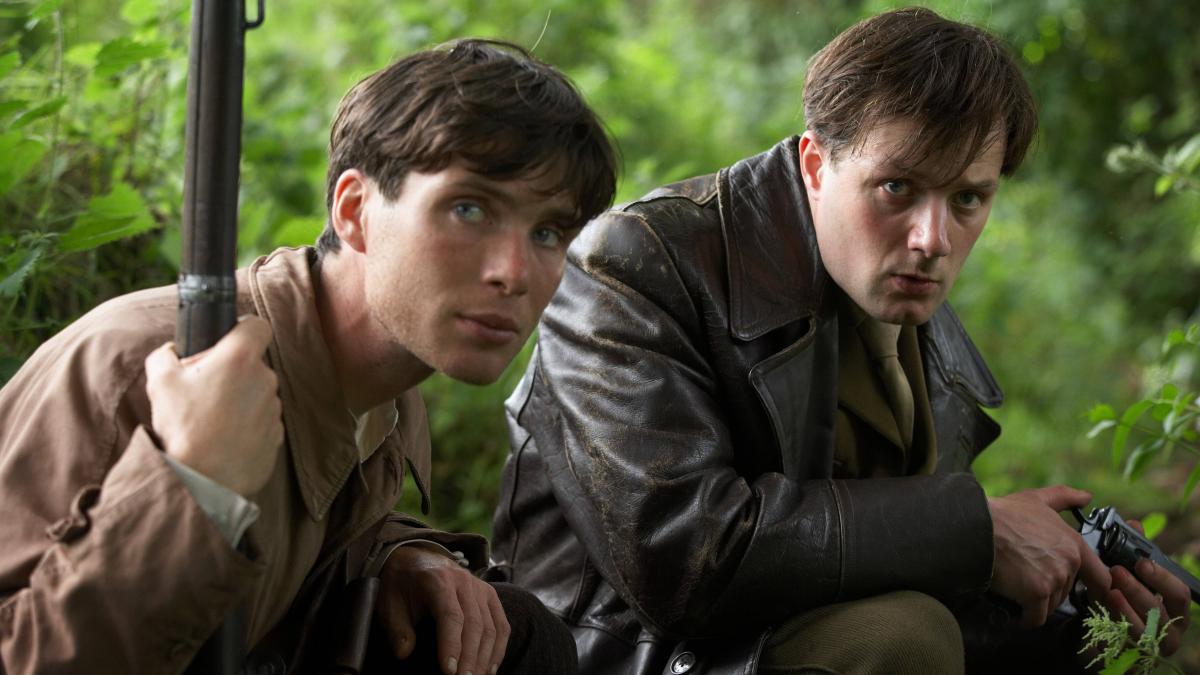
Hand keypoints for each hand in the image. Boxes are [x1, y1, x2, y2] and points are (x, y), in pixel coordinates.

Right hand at [144, 316, 282, 496]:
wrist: (202, 480)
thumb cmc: (182, 427)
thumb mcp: (159, 382)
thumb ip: (164, 355)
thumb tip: (170, 351)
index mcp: (241, 358)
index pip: (257, 326)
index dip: (242, 329)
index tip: (226, 341)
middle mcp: (265, 379)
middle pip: (253, 364)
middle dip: (232, 371)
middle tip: (204, 390)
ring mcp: (274, 409)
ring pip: (257, 393)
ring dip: (240, 399)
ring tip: (211, 419)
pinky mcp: (277, 435)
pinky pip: (262, 420)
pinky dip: (247, 425)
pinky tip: (224, 438)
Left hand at [377, 545, 509, 674]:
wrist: (415, 559)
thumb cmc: (401, 584)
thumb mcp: (390, 603)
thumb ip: (397, 629)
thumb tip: (404, 653)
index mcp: (438, 580)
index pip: (451, 615)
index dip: (451, 645)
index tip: (448, 670)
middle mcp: (464, 581)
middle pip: (475, 624)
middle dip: (470, 657)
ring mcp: (480, 587)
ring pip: (490, 626)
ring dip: (485, 657)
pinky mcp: (489, 595)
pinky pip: (501, 624)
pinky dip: (498, 648)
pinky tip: (490, 669)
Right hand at [987, 485, 1111, 627]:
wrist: (977, 529)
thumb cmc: (1004, 514)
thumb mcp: (1036, 499)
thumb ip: (1065, 497)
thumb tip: (1086, 496)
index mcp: (1074, 544)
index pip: (1101, 578)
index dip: (1095, 590)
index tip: (1086, 597)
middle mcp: (1069, 563)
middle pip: (1065, 593)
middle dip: (1048, 591)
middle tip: (1026, 582)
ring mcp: (1054, 579)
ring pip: (1050, 606)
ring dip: (1034, 604)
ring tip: (1015, 591)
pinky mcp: (1036, 594)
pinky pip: (1034, 618)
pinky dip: (1023, 618)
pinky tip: (1012, 612)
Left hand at [1100, 519, 1191, 655]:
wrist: (1103, 632)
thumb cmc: (1123, 598)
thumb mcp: (1130, 574)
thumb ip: (1134, 552)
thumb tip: (1135, 524)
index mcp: (1175, 608)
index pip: (1180, 594)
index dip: (1162, 578)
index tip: (1142, 562)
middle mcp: (1170, 629)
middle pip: (1160, 610)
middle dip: (1138, 590)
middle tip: (1116, 572)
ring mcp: (1151, 646)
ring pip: (1142, 628)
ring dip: (1125, 607)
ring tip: (1109, 591)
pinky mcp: (1132, 656)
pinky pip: (1124, 642)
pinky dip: (1113, 625)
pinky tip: (1102, 611)